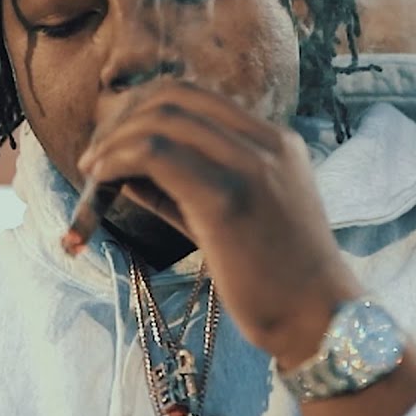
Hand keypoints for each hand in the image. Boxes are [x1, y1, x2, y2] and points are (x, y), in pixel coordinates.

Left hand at [76, 81, 362, 364]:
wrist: (321, 320)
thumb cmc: (276, 280)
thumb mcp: (233, 217)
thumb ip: (183, 186)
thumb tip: (122, 167)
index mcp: (276, 141)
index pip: (195, 96)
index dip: (144, 109)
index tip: (115, 141)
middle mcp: (267, 143)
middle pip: (174, 96)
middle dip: (124, 118)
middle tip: (96, 156)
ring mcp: (251, 166)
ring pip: (161, 120)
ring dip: (115, 140)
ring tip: (94, 172)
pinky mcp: (227, 197)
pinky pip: (156, 154)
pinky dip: (118, 161)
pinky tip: (102, 182)